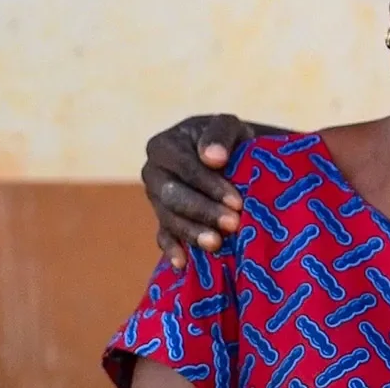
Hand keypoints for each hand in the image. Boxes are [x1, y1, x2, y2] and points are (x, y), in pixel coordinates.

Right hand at [141, 114, 255, 267]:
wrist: (230, 157)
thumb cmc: (230, 140)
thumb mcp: (230, 127)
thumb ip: (221, 134)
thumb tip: (214, 158)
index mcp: (163, 146)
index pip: (185, 168)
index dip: (210, 185)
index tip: (237, 201)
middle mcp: (153, 173)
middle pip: (172, 196)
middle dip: (203, 211)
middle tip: (233, 224)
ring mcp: (155, 199)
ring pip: (168, 219)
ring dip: (193, 232)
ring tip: (217, 244)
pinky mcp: (163, 220)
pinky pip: (163, 236)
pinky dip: (172, 250)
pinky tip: (183, 263)